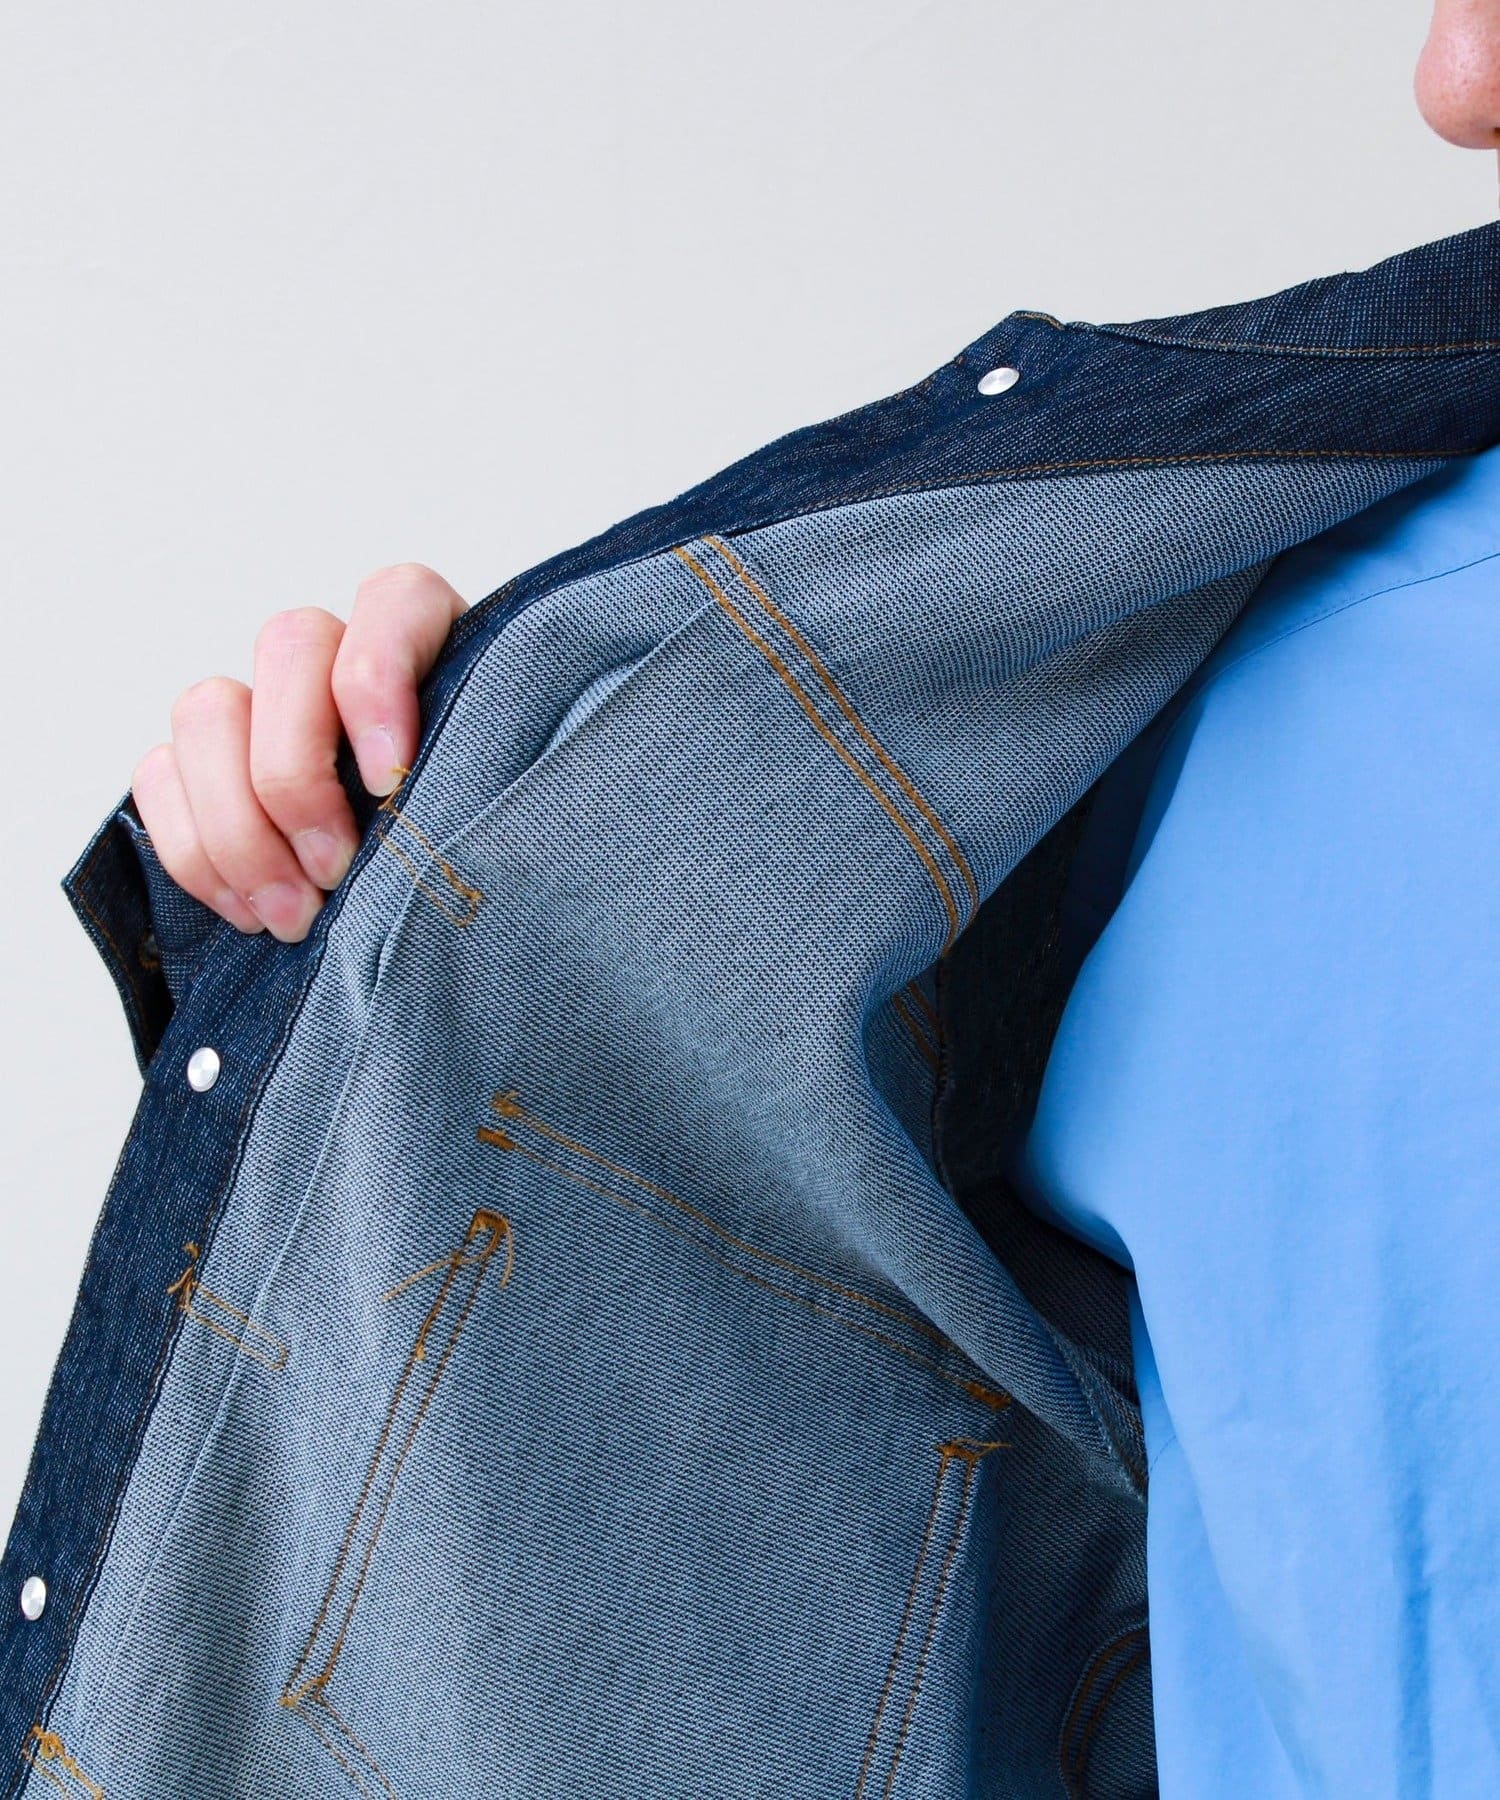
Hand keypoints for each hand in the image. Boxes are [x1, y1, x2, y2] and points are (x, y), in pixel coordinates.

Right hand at [131, 563, 466, 942]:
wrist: (451, 905)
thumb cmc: (488, 844)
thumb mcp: (506, 809)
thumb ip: (487, 790)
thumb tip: (452, 826)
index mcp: (433, 645)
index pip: (396, 600)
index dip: (379, 682)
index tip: (390, 783)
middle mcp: (342, 658)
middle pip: (288, 647)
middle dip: (298, 772)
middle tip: (335, 871)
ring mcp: (267, 705)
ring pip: (208, 709)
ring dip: (239, 825)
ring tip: (293, 915)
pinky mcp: (209, 764)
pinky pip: (161, 776)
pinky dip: (196, 852)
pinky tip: (250, 911)